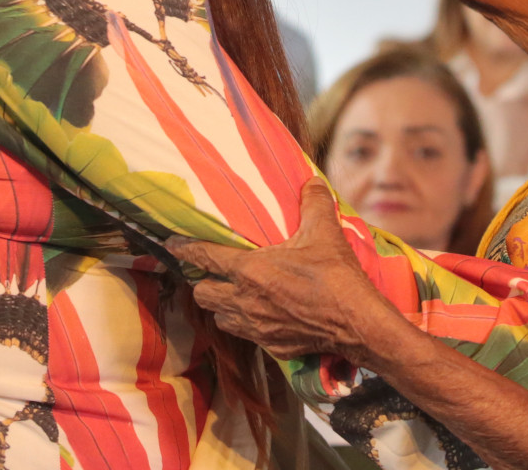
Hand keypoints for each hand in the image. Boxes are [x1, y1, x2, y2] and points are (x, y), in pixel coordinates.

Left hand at [167, 177, 392, 362]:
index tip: (171, 243)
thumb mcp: (324, 231)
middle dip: (203, 281)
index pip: (204, 257)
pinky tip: (261, 314)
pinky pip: (245, 335)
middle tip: (213, 271)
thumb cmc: (336, 277)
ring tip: (234, 293)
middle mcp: (245, 300)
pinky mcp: (270, 345)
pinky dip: (246, 324)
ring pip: (219, 317)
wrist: (356, 323)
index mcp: (250, 270)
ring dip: (222, 305)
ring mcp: (256, 327)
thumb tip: (311, 180)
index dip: (183, 248)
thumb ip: (313, 202)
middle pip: (202, 293)